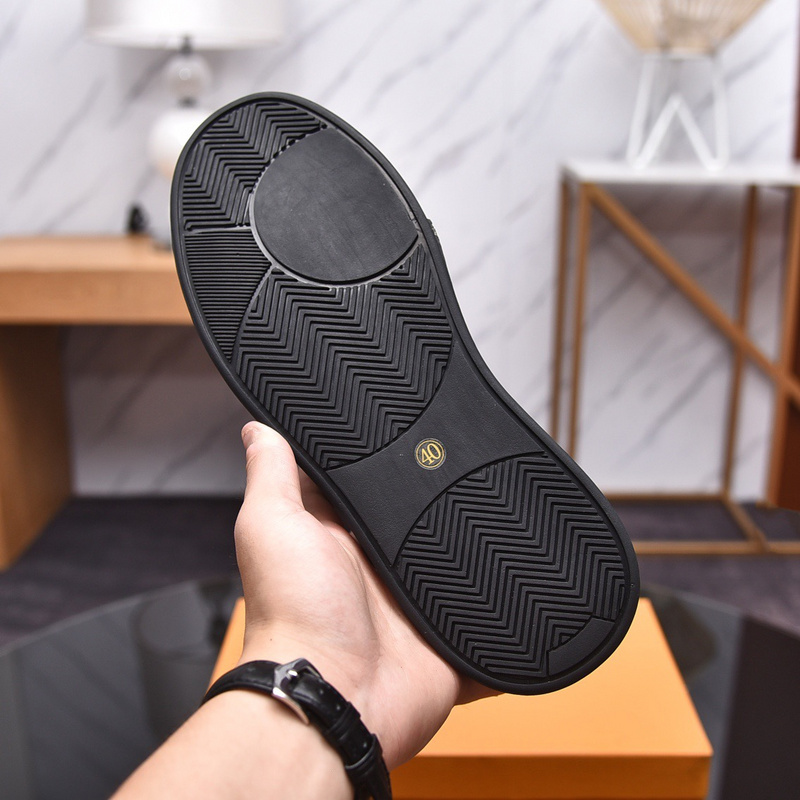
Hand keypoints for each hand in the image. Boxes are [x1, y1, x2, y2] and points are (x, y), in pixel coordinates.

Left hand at [234, 421, 494, 768]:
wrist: (335, 698)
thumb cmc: (293, 616)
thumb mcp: (273, 526)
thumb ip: (273, 474)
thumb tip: (258, 427)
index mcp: (340, 538)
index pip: (366, 486)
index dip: (384, 460)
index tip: (407, 424)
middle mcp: (376, 568)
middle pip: (417, 520)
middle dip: (441, 496)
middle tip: (470, 459)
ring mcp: (413, 605)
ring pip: (453, 565)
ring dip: (474, 549)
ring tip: (504, 509)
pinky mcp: (446, 638)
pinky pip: (481, 619)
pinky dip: (501, 608)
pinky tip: (524, 579)